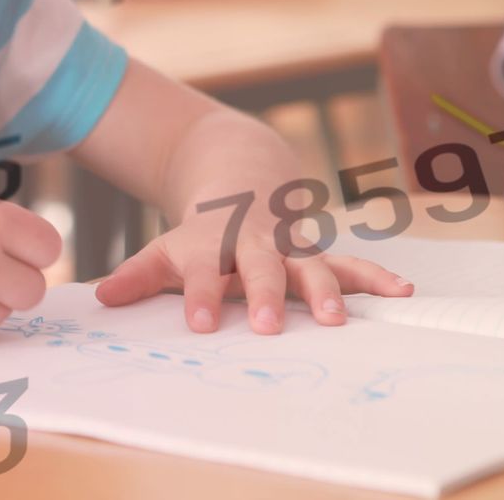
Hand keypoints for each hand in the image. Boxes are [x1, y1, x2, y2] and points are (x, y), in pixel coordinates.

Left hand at [94, 207, 413, 334]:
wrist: (241, 177)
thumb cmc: (201, 231)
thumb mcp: (166, 247)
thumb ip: (138, 274)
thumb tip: (101, 300)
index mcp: (213, 243)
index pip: (204, 271)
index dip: (203, 295)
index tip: (201, 324)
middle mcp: (254, 244)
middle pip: (260, 268)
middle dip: (265, 295)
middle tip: (268, 326)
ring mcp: (289, 247)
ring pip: (310, 265)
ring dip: (325, 291)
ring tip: (337, 320)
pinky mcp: (316, 252)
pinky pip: (349, 264)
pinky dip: (375, 277)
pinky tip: (402, 292)